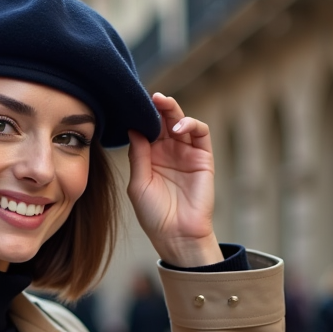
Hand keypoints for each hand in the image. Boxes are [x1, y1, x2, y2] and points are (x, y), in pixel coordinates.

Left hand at [126, 93, 222, 266]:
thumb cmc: (154, 215)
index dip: (139, 116)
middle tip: (148, 96)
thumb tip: (133, 128)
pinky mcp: (203, 158)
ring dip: (172, 110)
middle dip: (156, 106)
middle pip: (162, 120)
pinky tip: (176, 128)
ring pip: (181, 121)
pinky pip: (200, 133)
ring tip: (162, 105)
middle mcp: (168, 151)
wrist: (176, 235)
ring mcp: (186, 153)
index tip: (129, 104)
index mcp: (149, 156)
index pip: (145, 128)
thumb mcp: (138, 184)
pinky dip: (190, 124)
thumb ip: (138, 156)